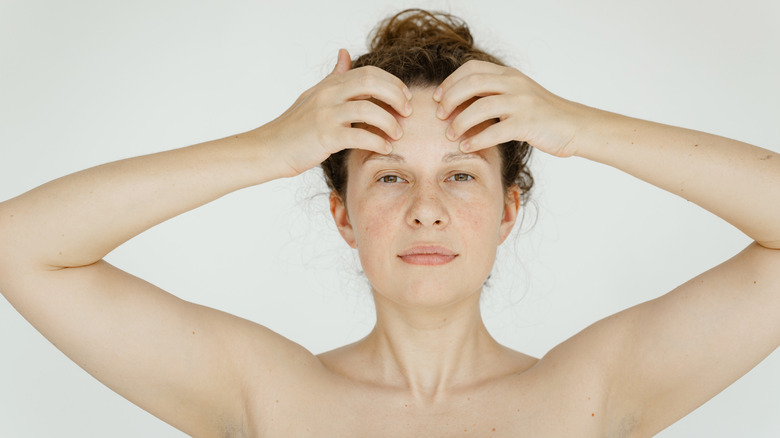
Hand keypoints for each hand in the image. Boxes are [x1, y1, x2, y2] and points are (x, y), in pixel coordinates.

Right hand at [260, 49, 412, 177]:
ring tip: (398, 134)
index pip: (369, 73)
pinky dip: (377, 142)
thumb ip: (334, 77)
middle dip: (396, 96)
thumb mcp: (314, 95)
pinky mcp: (325, 136)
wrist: (270, 148)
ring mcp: (326, 114)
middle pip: (372, 83)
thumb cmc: (295, 126)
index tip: (405, 96)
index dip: (392, 83)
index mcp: (330, 85)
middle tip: (407, 112)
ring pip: (369, 109)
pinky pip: (360, 135)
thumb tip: (345, 54)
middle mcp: (329, 95)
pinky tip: (385, 147)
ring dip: (390, 122)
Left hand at [433, 60, 588, 157]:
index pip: (471, 69)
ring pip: (480, 106)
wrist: (573, 125)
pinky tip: (467, 146)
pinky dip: (477, 139)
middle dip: (449, 99)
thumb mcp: (517, 95)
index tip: (437, 97)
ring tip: (449, 134)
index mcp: (509, 75)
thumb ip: (493, 93)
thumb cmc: (541, 115)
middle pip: (471, 83)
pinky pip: (495, 131)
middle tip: (439, 116)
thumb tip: (458, 102)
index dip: (450, 82)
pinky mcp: (528, 123)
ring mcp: (522, 102)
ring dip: (459, 121)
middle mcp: (514, 84)